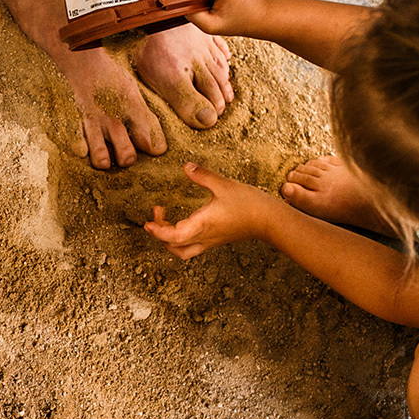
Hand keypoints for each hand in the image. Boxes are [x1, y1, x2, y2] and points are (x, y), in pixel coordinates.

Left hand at [144, 163, 275, 258]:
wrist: (270, 220)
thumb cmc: (249, 203)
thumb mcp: (223, 185)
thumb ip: (202, 175)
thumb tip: (185, 166)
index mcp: (202, 225)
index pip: (173, 237)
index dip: (157, 232)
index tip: (148, 223)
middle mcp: (204, 237)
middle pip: (173, 246)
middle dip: (159, 232)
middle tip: (158, 212)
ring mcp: (210, 241)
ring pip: (181, 251)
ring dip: (169, 240)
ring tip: (166, 221)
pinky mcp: (215, 240)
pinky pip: (191, 247)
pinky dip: (180, 240)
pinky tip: (183, 223)